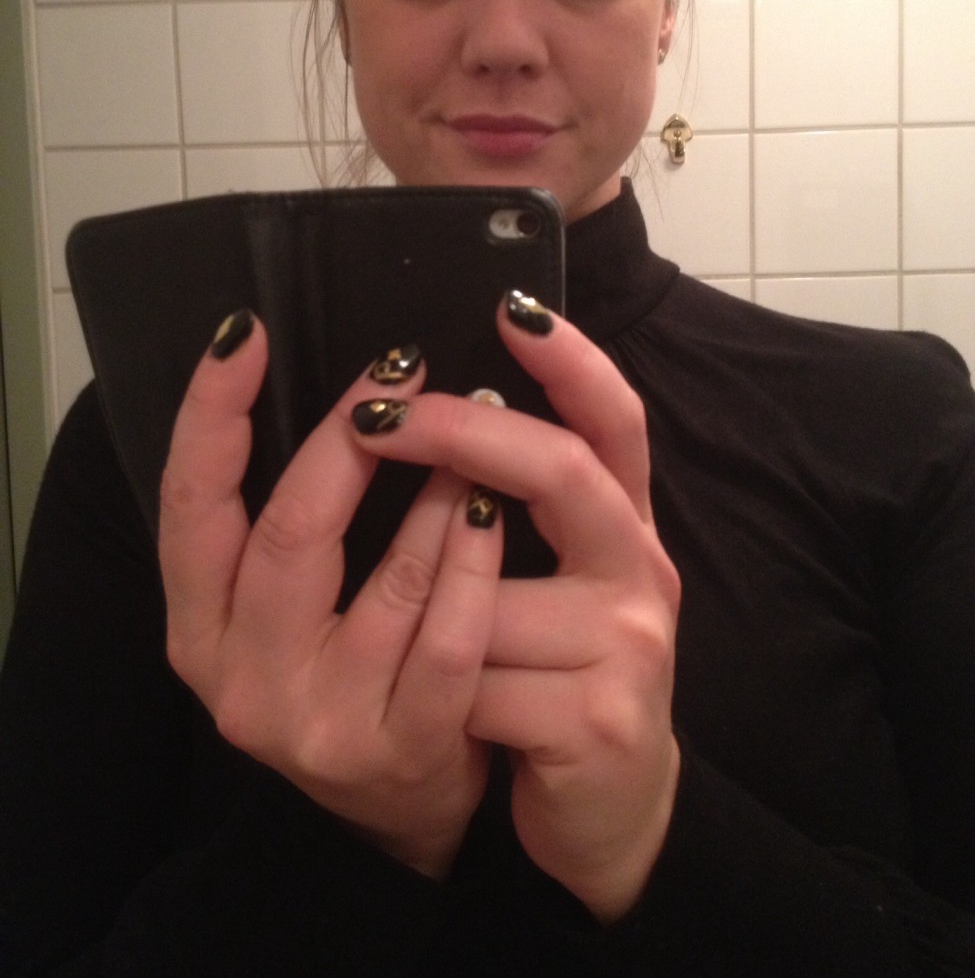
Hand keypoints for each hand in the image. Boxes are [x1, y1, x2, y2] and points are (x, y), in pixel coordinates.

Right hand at [159, 314, 502, 877]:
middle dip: (349, 438)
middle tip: (402, 367)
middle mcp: (243, 679)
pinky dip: (475, 569)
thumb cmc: (350, 669)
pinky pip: (448, 643)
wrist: (406, 806)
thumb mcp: (290, 604)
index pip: (189, 504)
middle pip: (290, 531)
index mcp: (202, 627)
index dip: (210, 415)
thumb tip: (341, 394)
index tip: (243, 334)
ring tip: (476, 420)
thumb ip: (289, 519)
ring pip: (387, 583)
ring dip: (437, 492)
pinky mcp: (399, 751)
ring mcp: (320, 722)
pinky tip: (494, 514)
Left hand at [349, 295, 681, 920]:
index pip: (616, 421)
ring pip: (485, 597)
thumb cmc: (562, 676)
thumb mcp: (556, 582)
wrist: (614, 817)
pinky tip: (443, 716)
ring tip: (399, 639)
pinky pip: (470, 684)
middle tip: (377, 411)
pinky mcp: (597, 722)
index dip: (573, 361)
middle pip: (565, 471)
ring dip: (424, 613)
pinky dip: (434, 694)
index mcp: (625, 527)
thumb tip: (439, 411)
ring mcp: (628, 646)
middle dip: (463, 432)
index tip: (512, 306)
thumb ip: (522, 511)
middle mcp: (641, 571)